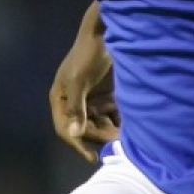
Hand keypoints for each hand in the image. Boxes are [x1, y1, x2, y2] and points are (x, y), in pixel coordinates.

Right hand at [49, 30, 118, 162]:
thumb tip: (73, 134)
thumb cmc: (87, 56)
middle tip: (118, 142)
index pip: (65, 128)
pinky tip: (132, 127)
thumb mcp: (79, 81)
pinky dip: (121, 123)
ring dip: (112, 132)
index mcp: (61, 99)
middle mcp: (75, 103)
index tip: (93, 158)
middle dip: (99, 137)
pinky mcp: (108, 97)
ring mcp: (92, 100)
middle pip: (84, 129)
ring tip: (127, 137)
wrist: (107, 35)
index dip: (77, 144)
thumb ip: (76, 107)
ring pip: (100, 125)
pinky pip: (113, 116)